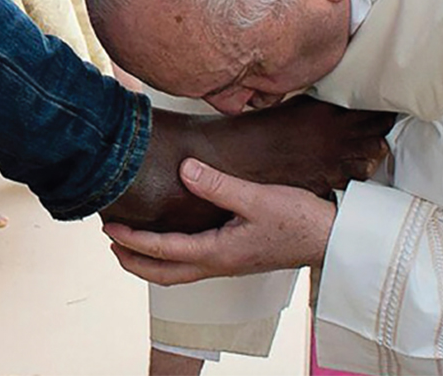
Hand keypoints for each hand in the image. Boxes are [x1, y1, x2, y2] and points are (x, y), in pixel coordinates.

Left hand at [104, 159, 335, 284]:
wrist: (332, 239)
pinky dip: (172, 255)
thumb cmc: (300, 220)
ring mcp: (229, 263)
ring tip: (132, 242)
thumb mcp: (257, 198)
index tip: (110, 227)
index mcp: (219, 252)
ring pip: (178, 271)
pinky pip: (194, 262)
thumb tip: (184, 170)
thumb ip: (218, 185)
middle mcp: (220, 263)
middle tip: (111, 241)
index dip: (133, 239)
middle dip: (133, 260)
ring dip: (151, 261)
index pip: (163, 250)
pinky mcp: (237, 256)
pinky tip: (173, 238)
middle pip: (164, 274)